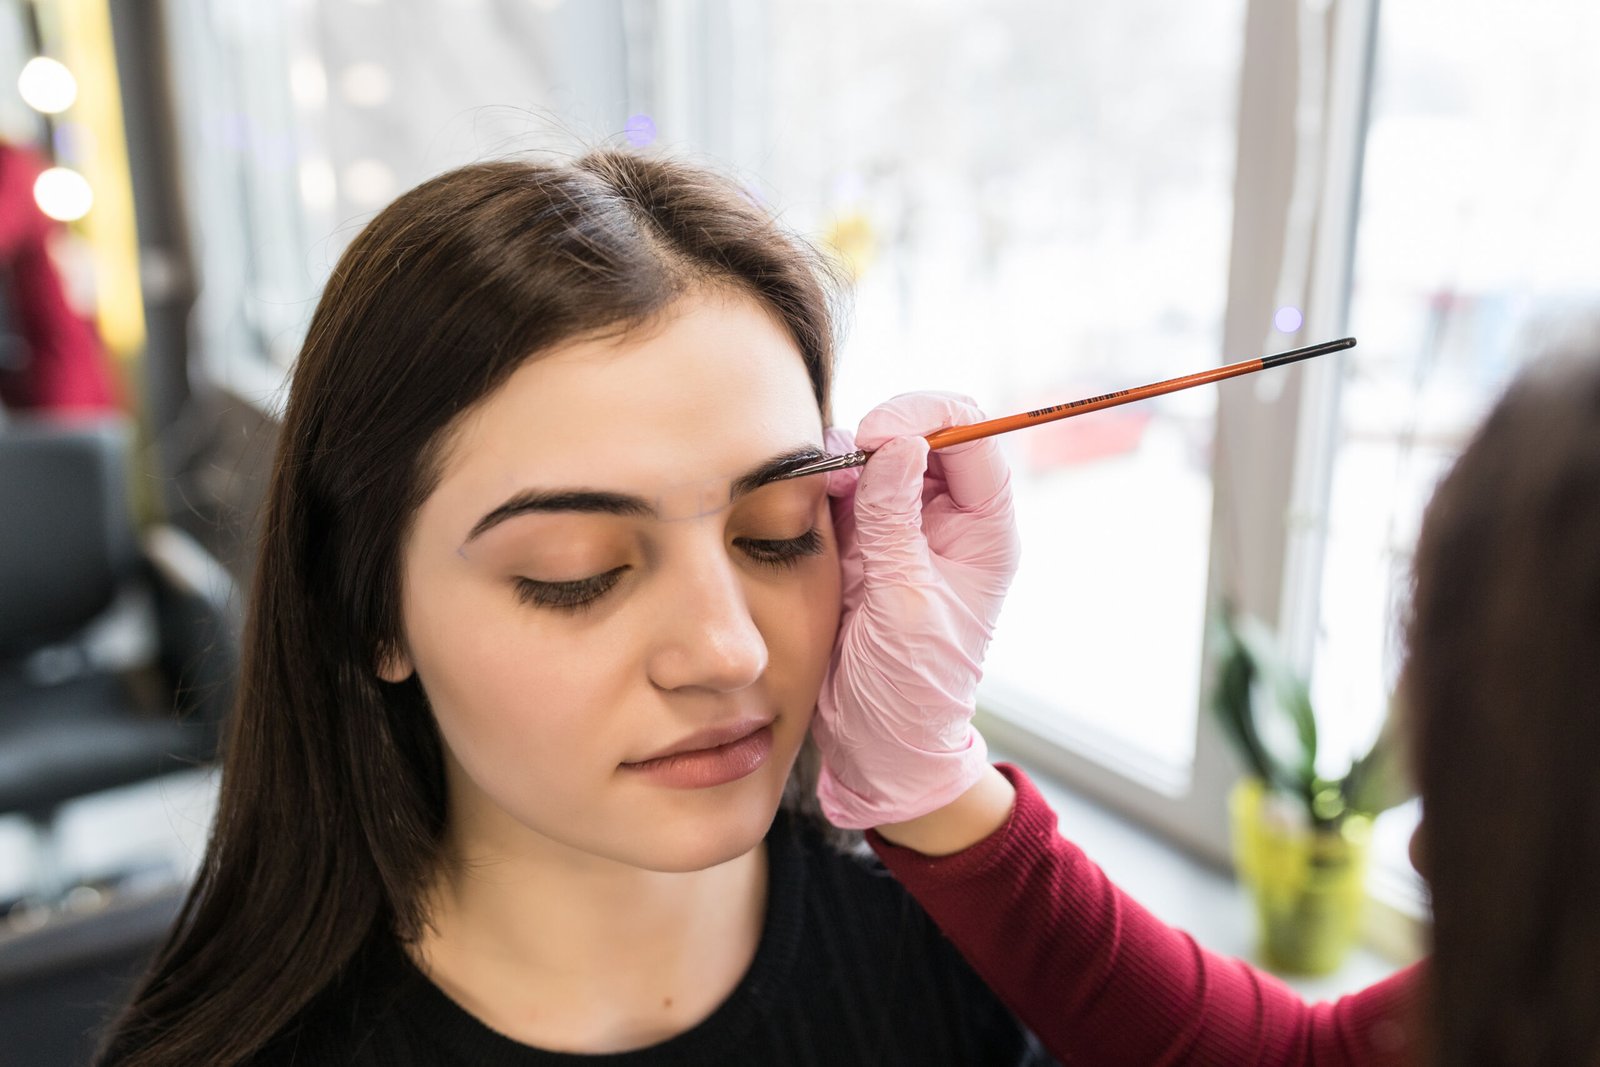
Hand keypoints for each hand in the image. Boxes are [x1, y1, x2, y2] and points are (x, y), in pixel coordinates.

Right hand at [812, 392, 1020, 828]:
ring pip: (878, 457)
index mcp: (983, 533)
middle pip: (925, 435)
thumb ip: (894, 522)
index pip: (973, 440)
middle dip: (882, 431)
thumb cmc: (911, 689)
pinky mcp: (860, 543)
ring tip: (821, 485)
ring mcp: (902, 529)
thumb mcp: (904, 603)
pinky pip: (843, 491)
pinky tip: (806, 501)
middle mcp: (947, 521)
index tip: (879, 435)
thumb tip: (896, 445)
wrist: (880, 744)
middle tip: (842, 454)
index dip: (929, 420)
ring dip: (846, 459)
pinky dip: (821, 485)